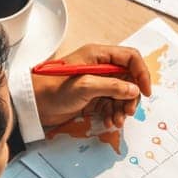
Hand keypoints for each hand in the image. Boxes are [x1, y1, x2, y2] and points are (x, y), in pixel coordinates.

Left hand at [32, 44, 152, 129]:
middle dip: (131, 96)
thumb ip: (112, 86)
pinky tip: (107, 122)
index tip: (145, 91)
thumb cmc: (52, 89)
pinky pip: (111, 103)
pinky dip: (112, 113)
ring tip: (116, 121)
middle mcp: (100, 66)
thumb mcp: (85, 86)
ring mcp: (97, 82)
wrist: (32, 105)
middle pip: (129, 78)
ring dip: (122, 108)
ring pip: (121, 93)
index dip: (141, 73)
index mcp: (98, 55)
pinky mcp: (92, 96)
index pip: (130, 58)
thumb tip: (134, 90)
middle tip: (128, 112)